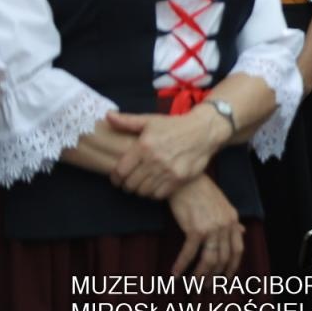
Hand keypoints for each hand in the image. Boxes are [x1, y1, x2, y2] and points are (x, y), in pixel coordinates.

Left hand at [108, 108, 227, 198]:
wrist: (204, 130)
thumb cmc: (174, 125)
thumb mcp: (150, 120)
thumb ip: (127, 121)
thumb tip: (107, 116)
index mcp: (144, 146)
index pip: (120, 172)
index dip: (115, 178)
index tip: (118, 178)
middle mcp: (154, 159)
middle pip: (130, 184)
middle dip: (127, 185)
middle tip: (130, 182)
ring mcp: (168, 170)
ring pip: (143, 191)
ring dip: (140, 189)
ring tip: (142, 183)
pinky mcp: (179, 179)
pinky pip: (158, 194)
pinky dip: (154, 192)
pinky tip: (156, 185)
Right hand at [168, 175, 244, 276]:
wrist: (186, 180)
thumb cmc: (202, 192)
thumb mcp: (222, 205)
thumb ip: (232, 221)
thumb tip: (243, 231)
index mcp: (233, 220)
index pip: (237, 250)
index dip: (232, 266)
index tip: (226, 278)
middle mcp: (225, 225)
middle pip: (223, 258)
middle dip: (214, 275)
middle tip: (205, 286)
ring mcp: (212, 228)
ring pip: (209, 259)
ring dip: (200, 275)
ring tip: (192, 284)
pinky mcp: (195, 229)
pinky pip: (190, 253)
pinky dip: (182, 265)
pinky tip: (175, 273)